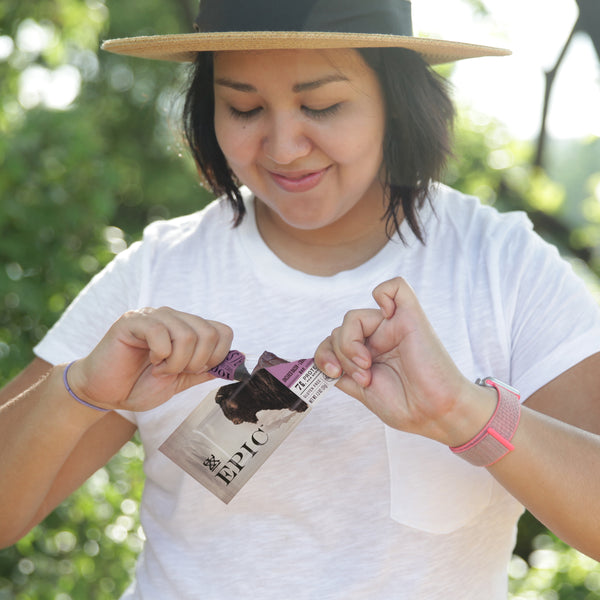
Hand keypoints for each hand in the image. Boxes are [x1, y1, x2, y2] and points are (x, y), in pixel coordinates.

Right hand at [67, 307, 232, 411]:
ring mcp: (153, 316)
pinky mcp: (132, 321)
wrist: (104, 392)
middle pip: (208, 333)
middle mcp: (173, 316)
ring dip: (176, 362)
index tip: (196, 371)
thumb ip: (206, 370)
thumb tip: (236, 366)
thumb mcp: (181, 381)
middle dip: (197, 362)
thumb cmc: (139, 385)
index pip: (223, 331)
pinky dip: (160, 354)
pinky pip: (160, 332)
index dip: (217, 356)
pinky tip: (150, 360)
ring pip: (187, 334)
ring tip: (160, 368)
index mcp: (187, 328)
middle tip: (175, 371)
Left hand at [315, 278, 486, 443]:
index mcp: (366, 352)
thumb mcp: (362, 393)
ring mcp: (393, 326)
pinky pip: (394, 287)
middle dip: (341, 356)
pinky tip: (386, 313)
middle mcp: (378, 336)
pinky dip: (383, 294)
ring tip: (368, 366)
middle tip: (363, 376)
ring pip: (352, 316)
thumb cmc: (407, 406)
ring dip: (350, 344)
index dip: (324, 355)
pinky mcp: (410, 317)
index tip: (333, 374)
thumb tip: (322, 364)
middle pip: (339, 330)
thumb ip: (342, 374)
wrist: (437, 414)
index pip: (331, 341)